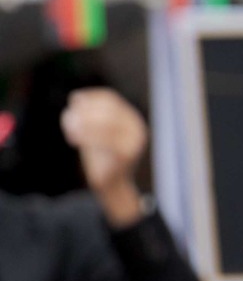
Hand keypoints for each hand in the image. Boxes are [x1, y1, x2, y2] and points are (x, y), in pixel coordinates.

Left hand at [60, 88, 148, 226]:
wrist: (112, 184)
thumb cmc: (101, 155)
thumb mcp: (97, 130)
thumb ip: (91, 115)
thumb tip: (77, 98)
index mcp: (131, 119)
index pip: (110, 98)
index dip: (90, 97)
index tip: (74, 101)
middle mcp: (137, 128)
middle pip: (106, 110)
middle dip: (84, 112)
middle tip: (68, 120)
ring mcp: (134, 141)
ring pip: (105, 123)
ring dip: (82, 124)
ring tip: (69, 131)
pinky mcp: (126, 155)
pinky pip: (103, 141)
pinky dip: (86, 137)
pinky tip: (74, 142)